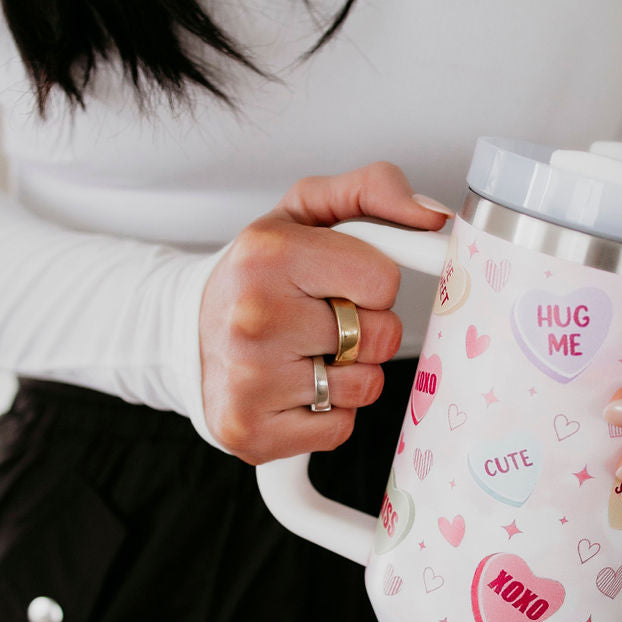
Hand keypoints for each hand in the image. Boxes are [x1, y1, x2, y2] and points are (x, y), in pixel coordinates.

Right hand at [198, 162, 451, 463]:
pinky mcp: (252, 432)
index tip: (338, 282)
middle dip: (366, 328)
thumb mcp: (306, 211)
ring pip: (365, 387)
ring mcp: (251, 381)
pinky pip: (341, 428)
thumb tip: (433, 217)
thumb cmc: (259, 274)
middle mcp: (255, 318)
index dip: (372, 283)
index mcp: (269, 255)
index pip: (384, 280)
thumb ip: (373, 190)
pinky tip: (294, 389)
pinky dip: (329, 413)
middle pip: (382, 336)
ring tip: (307, 353)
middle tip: (323, 320)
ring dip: (350, 373)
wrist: (188, 331)